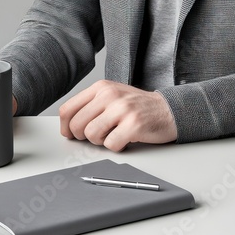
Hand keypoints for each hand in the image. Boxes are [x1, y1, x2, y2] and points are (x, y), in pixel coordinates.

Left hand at [59, 80, 176, 151]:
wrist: (169, 110)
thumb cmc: (137, 106)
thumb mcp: (111, 96)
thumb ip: (90, 106)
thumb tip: (67, 126)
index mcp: (101, 87)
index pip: (68, 109)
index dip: (65, 126)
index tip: (70, 134)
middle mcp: (109, 95)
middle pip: (77, 125)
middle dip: (83, 137)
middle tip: (96, 136)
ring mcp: (122, 109)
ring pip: (91, 135)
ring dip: (100, 141)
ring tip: (112, 135)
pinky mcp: (133, 125)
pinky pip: (110, 144)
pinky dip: (116, 146)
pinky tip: (124, 139)